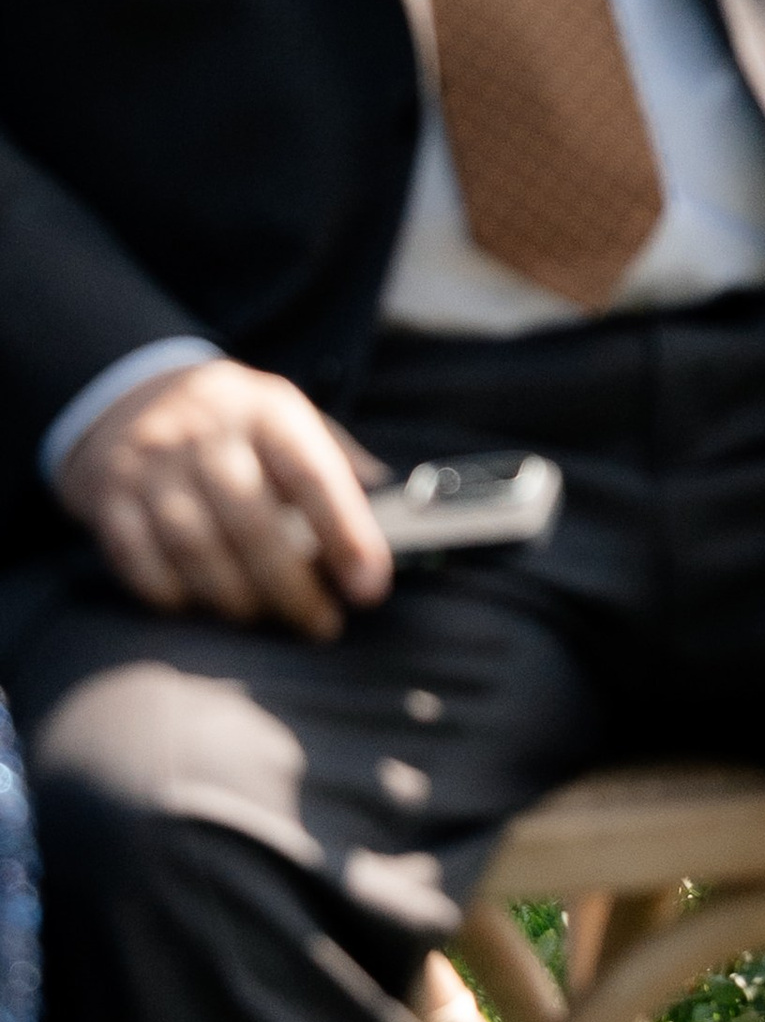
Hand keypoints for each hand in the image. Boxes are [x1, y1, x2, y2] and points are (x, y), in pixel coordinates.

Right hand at [55, 357, 392, 641]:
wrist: (130, 396)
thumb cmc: (233, 423)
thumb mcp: (288, 419)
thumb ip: (338, 463)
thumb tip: (398, 511)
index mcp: (265, 410)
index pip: (312, 473)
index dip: (345, 532)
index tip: (370, 585)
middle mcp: (206, 431)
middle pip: (251, 519)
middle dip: (291, 585)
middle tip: (321, 625)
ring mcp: (151, 463)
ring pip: (194, 544)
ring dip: (235, 596)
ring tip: (265, 621)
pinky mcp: (108, 496)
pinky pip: (138, 557)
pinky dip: (171, 593)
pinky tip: (199, 608)